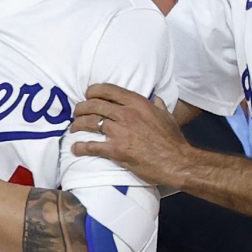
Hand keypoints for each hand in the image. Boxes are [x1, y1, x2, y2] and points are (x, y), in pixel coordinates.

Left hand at [69, 83, 191, 185]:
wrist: (176, 162)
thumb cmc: (172, 140)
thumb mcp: (166, 116)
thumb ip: (157, 105)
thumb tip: (155, 99)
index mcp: (137, 103)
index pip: (108, 90)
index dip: (93, 91)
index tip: (88, 95)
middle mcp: (126, 114)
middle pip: (94, 105)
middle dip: (81, 108)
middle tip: (77, 113)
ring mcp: (120, 132)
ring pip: (89, 123)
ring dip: (77, 125)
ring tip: (74, 128)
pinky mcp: (116, 150)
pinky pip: (91, 146)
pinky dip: (80, 147)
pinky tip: (75, 148)